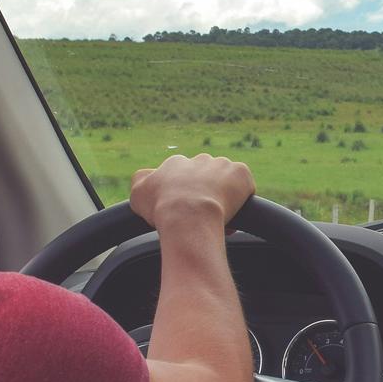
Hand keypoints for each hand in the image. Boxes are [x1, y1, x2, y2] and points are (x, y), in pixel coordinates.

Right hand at [129, 154, 254, 229]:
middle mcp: (199, 160)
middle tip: (202, 218)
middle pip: (205, 178)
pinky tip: (234, 216)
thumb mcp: (138, 194)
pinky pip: (245, 186)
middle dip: (205, 196)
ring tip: (219, 221)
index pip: (182, 178)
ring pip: (225, 182)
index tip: (186, 214)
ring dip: (224, 199)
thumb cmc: (162, 208)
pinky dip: (242, 200)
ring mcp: (222, 165)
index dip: (184, 198)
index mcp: (175, 164)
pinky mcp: (241, 173)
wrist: (188, 216)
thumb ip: (141, 181)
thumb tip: (146, 177)